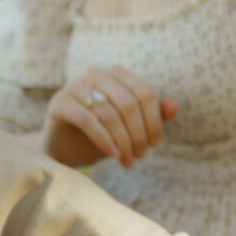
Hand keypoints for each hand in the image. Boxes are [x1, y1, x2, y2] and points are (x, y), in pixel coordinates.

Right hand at [41, 66, 176, 169]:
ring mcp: (76, 86)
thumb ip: (154, 114)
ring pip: (110, 113)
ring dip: (123, 142)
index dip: (154, 121)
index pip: (146, 93)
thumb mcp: (132, 125)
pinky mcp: (60, 102)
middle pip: (129, 104)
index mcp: (118, 74)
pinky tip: (112, 154)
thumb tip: (174, 107)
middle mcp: (97, 74)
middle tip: (140, 156)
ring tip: (128, 161)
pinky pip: (88, 120)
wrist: (66, 148)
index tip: (154, 145)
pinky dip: (104, 140)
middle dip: (138, 134)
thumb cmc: (104, 133)